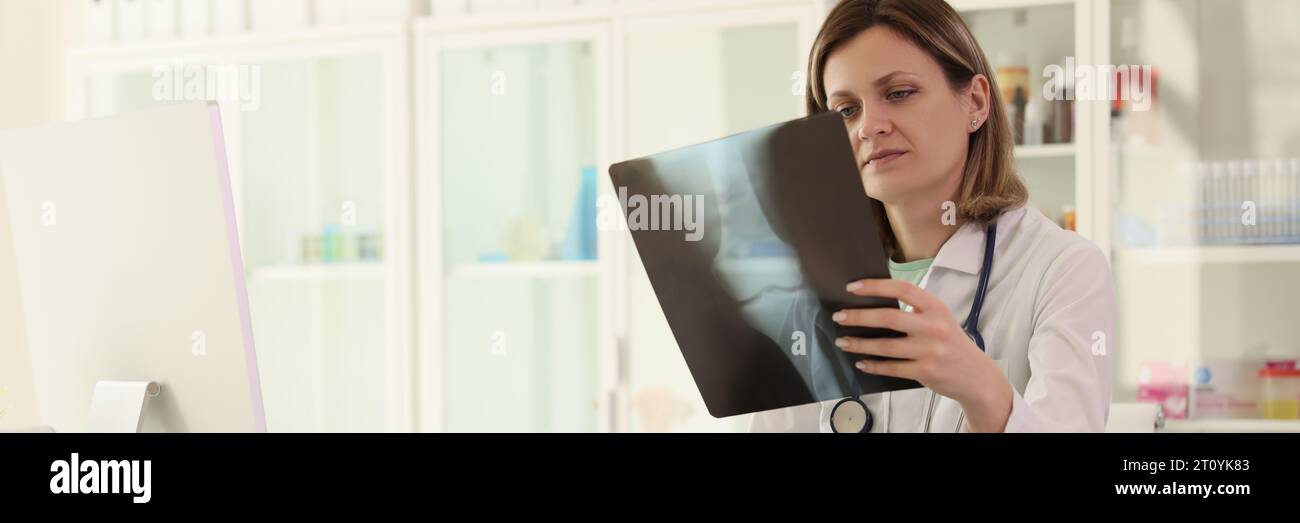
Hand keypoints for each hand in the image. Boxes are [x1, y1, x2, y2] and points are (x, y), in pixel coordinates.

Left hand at [832, 278, 1012, 431]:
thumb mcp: (940, 319)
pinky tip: (861, 362)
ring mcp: (930, 351)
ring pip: (886, 346)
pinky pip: (892, 368)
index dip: (875, 286)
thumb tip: (874, 303)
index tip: (852, 288)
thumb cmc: (951, 343)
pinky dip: (873, 365)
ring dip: (860, 344)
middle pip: (889, 318)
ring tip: (842, 341)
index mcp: (936, 307)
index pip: (902, 289)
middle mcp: (934, 327)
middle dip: (859, 317)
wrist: (977, 376)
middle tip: (839, 316)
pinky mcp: (926, 372)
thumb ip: (915, 311)